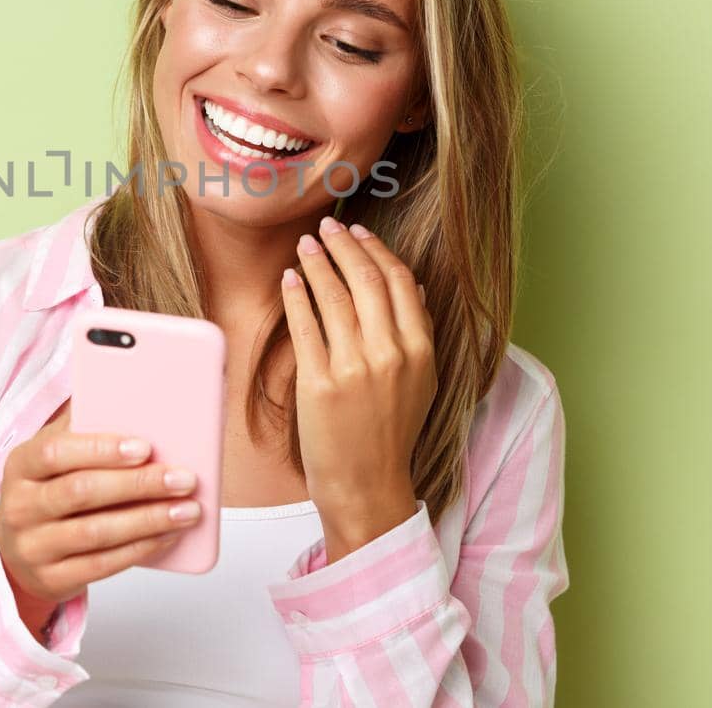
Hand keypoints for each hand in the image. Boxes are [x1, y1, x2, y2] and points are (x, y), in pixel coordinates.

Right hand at [0, 402, 201, 637]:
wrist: (16, 551)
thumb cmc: (47, 489)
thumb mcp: (53, 455)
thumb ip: (83, 427)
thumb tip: (134, 394)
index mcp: (22, 465)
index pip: (56, 452)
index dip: (101, 449)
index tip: (145, 446)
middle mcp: (20, 506)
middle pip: (81, 493)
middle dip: (139, 485)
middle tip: (183, 478)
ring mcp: (34, 547)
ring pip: (96, 533)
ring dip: (149, 520)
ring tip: (188, 509)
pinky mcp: (52, 579)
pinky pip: (102, 566)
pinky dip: (141, 548)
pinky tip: (169, 534)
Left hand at [280, 215, 436, 557]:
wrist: (366, 484)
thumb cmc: (390, 431)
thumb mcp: (421, 381)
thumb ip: (418, 333)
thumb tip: (415, 287)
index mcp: (420, 350)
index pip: (399, 281)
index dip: (376, 249)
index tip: (357, 232)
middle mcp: (391, 354)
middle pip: (366, 279)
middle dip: (343, 245)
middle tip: (325, 227)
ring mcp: (355, 369)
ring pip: (334, 296)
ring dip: (317, 263)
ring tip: (304, 245)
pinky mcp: (319, 384)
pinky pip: (306, 326)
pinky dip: (297, 296)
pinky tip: (290, 279)